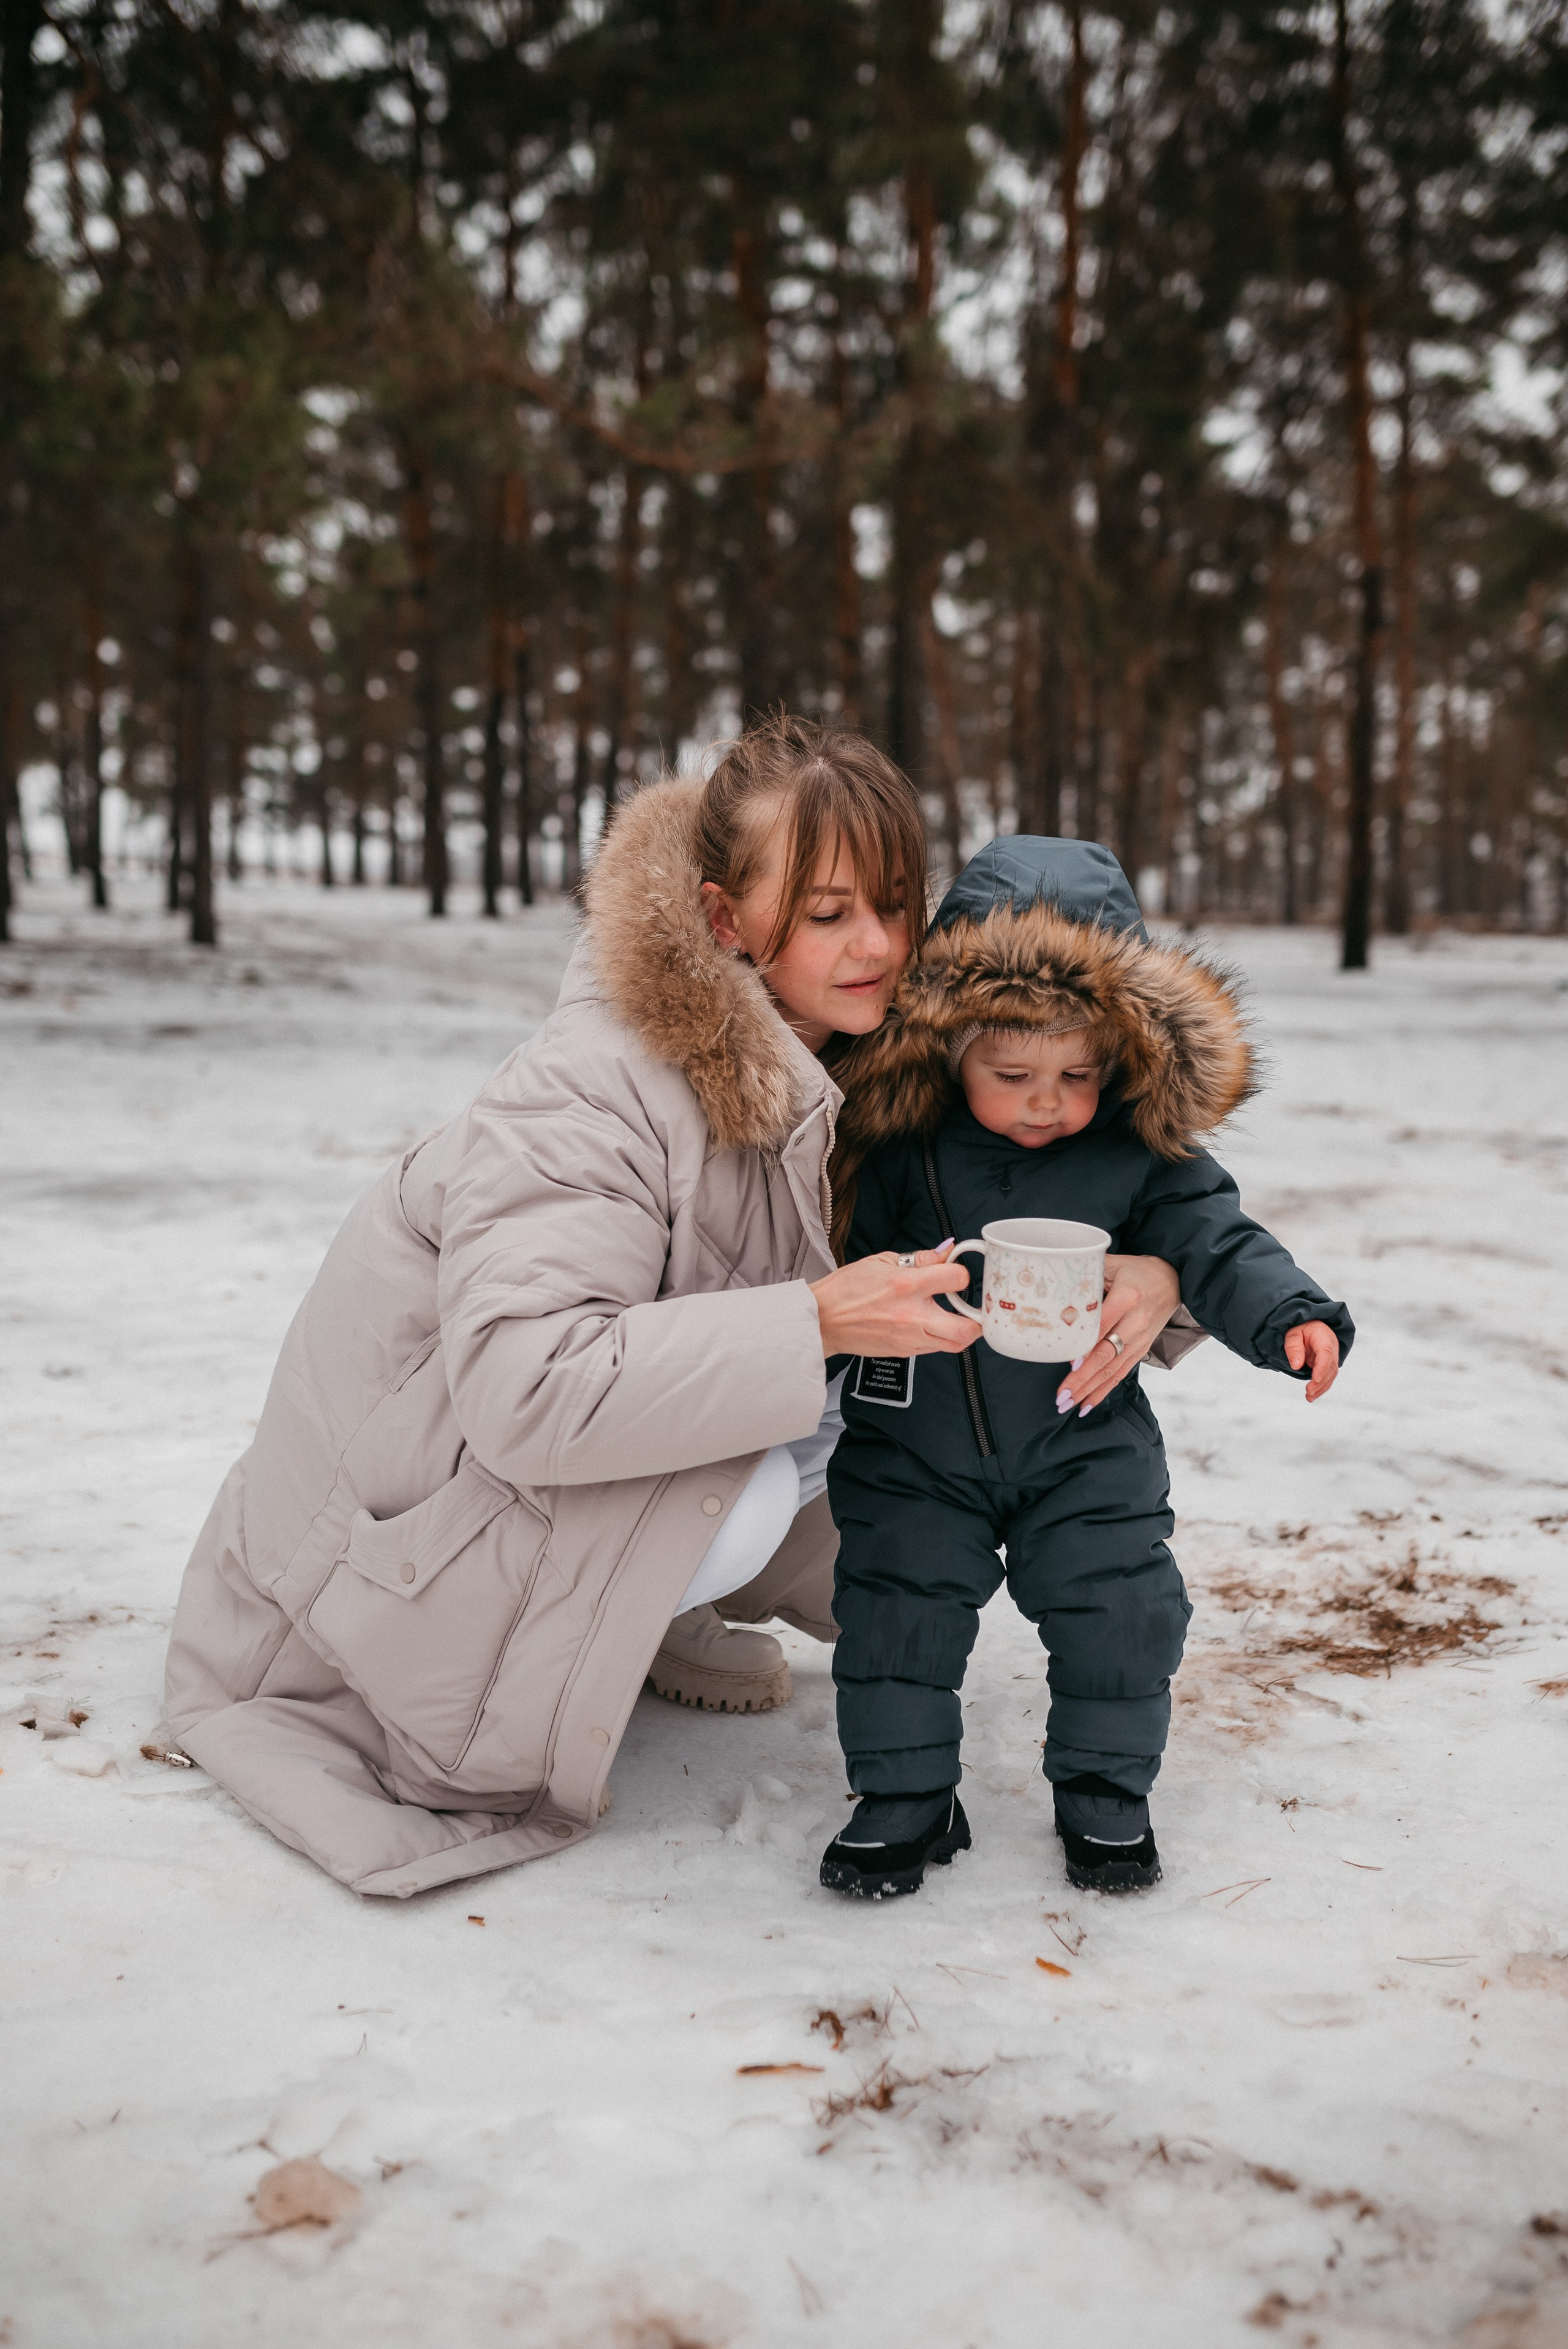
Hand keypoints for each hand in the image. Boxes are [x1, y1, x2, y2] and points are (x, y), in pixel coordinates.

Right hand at [810, 1243, 981, 1359]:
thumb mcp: (881, 1261)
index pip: (957, 1279)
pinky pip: (934, 1349)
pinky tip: (931, 1325)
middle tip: (973, 1309)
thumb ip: (920, 1259)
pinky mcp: (904, 1352)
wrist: (823, 1319)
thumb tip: (945, 1253)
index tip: (956, 1274)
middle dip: (977, 1318)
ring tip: (956, 1318)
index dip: (962, 1274)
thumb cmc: (846, 1290)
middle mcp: (912, 1315)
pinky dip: (940, 1338)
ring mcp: (909, 1338)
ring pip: (955, 1345)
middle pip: (967, 1328)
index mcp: (906, 1285)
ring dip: (962, 1332)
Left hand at [1054, 1253, 1180, 1418]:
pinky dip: (1103, 1391)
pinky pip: (1120, 1374)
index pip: (1103, 1324)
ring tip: (1067, 1404)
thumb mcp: (1113, 1264)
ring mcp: (1140, 1339)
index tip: (1069, 1363)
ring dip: (1088, 1390)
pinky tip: (1086, 1405)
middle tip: (1061, 1394)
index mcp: (1128, 1296)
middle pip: (1106, 1354)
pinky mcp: (1141, 1350)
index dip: (1087, 1345)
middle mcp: (1136, 1321)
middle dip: (1082, 1378)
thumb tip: (1054, 1287)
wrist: (1172, 1281)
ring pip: (1112, 1369)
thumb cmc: (1135, 1271)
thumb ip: (1087, 1274)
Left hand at [1284, 1319, 1339, 1399]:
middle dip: (1321, 1381)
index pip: (1326, 1353)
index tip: (1314, 1379)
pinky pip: (1327, 1377)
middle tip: (1309, 1391)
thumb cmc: (1299, 1327)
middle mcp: (1332, 1347)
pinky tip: (1312, 1396)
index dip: (1321, 1367)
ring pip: (1331, 1374)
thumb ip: (1293, 1347)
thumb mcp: (1292, 1333)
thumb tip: (1296, 1366)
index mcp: (1324, 1336)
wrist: (1308, 1325)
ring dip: (1321, 1387)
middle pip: (1330, 1366)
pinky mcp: (1328, 1364)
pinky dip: (1321, 1387)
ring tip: (1309, 1397)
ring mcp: (1332, 1356)